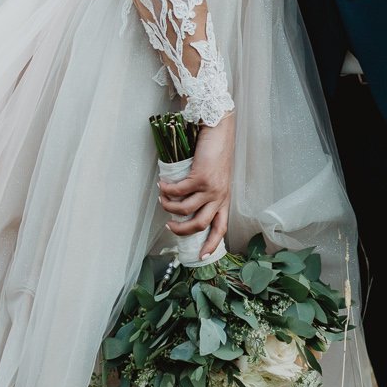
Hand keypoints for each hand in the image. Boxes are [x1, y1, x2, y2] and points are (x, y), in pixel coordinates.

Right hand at [157, 112, 233, 258]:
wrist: (219, 129)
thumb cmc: (217, 151)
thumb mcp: (216, 177)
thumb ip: (206, 191)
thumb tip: (186, 204)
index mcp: (224, 199)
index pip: (220, 228)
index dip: (211, 244)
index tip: (200, 256)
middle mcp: (219, 196)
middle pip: (200, 224)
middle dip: (181, 230)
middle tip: (169, 226)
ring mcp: (211, 188)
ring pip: (186, 209)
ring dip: (170, 207)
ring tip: (162, 200)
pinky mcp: (201, 177)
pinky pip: (179, 191)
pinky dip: (167, 190)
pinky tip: (162, 186)